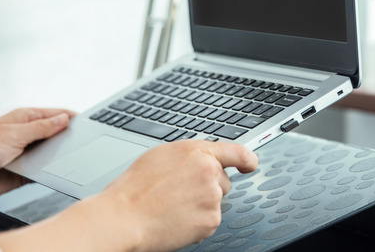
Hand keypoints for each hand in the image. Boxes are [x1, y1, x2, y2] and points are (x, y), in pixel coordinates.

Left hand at [0, 108, 76, 202]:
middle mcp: (27, 135)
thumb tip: (63, 119)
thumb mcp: (15, 134)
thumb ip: (42, 128)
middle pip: (56, 134)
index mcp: (24, 119)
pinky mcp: (26, 171)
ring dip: (58, 156)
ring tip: (71, 157)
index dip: (71, 117)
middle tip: (83, 141)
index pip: (55, 115)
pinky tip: (58, 172)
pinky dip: (51, 171)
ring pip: (52, 153)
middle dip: (68, 138)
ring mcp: (27, 153)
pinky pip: (45, 170)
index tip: (87, 122)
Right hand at [0, 140, 258, 251]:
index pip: (236, 151)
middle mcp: (209, 171)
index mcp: (196, 151)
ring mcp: (212, 197)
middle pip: (224, 181)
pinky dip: (197, 223)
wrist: (123, 218)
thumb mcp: (161, 156)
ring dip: (201, 206)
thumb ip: (189, 155)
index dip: (247, 158)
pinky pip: (210, 221)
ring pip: (216, 202)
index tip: (251, 164)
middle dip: (209, 187)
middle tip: (180, 194)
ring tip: (173, 207)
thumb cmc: (134, 189)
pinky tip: (176, 220)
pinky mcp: (211, 220)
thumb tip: (201, 158)